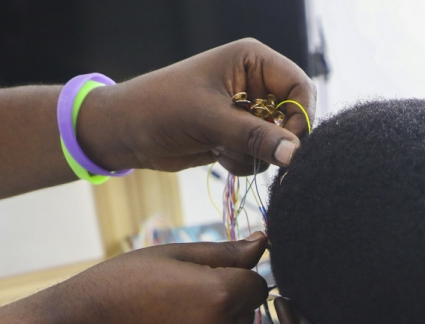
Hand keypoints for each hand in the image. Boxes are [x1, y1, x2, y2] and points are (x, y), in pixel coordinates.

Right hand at [33, 234, 267, 323]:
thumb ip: (223, 252)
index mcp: (220, 294)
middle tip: (177, 298)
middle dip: (225, 304)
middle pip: (246, 315)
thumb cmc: (119, 285)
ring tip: (164, 321)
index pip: (257, 285)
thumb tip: (262, 243)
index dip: (235, 278)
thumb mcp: (170, 255)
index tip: (202, 277)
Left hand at [78, 39, 314, 174]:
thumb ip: (255, 137)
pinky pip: (258, 155)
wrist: (125, 132)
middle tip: (252, 152)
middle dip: (273, 140)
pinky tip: (215, 153)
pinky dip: (242, 161)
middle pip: (292, 117)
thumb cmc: (160, 109)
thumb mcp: (210, 120)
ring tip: (220, 147)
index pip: (300, 87)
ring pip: (276, 142)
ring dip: (253, 154)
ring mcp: (246, 111)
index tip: (288, 145)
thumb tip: (295, 155)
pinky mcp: (236, 134)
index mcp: (252, 61)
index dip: (299, 117)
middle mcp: (254, 83)